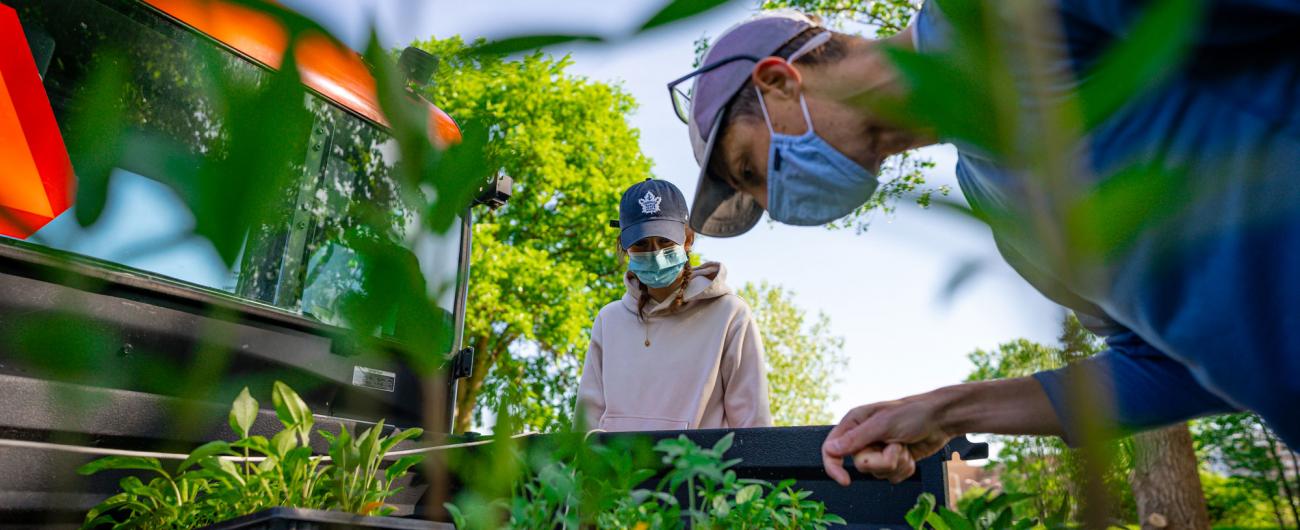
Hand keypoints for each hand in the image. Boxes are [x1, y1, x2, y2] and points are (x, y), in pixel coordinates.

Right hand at [821, 393, 952, 485]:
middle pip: (860, 466)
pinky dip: (904, 469)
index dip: (834, 467)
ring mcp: (879, 450)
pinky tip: (910, 453)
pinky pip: (891, 477)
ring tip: (904, 446)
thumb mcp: (883, 424)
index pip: (832, 449)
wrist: (941, 420)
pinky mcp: (893, 460)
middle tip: (895, 446)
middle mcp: (864, 438)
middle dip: (881, 461)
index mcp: (855, 423)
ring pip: (877, 474)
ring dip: (895, 464)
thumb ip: (856, 438)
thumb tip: (830, 450)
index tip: (846, 481)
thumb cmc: (913, 413)